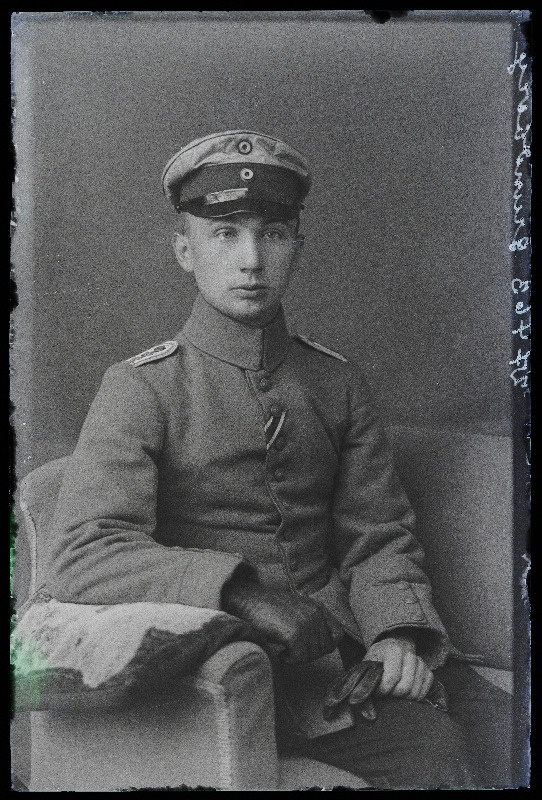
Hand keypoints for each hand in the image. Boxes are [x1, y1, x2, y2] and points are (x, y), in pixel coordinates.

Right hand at [221, 578, 341, 663]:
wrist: (248, 600)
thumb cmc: (268, 608)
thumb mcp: (297, 609)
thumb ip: (313, 622)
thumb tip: (326, 645)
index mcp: (318, 608)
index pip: (338, 635)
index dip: (325, 645)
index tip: (309, 647)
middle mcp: (315, 614)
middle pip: (324, 649)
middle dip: (308, 654)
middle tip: (291, 650)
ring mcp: (306, 623)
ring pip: (311, 655)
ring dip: (297, 657)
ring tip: (284, 648)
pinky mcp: (294, 634)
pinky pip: (298, 657)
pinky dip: (288, 659)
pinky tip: (279, 652)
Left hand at [323, 634, 447, 722]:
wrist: (393, 645)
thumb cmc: (375, 660)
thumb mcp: (365, 664)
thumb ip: (356, 683)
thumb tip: (347, 705)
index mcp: (392, 650)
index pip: (392, 678)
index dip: (383, 690)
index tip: (377, 692)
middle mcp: (409, 654)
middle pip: (404, 688)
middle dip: (393, 696)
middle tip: (385, 694)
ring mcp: (421, 662)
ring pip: (415, 692)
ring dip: (403, 699)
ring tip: (393, 694)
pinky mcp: (428, 672)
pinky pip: (424, 692)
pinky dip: (415, 698)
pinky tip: (405, 694)